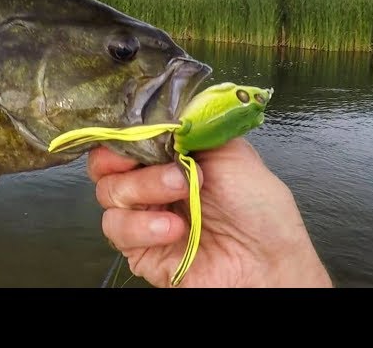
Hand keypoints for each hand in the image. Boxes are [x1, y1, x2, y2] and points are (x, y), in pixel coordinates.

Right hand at [89, 138, 332, 287]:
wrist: (267, 263)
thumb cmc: (259, 209)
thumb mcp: (231, 150)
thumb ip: (191, 126)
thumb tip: (161, 109)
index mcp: (169, 156)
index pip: (127, 136)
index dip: (124, 131)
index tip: (138, 129)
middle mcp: (151, 183)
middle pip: (104, 162)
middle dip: (123, 157)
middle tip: (161, 162)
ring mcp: (142, 215)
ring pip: (108, 192)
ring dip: (143, 188)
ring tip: (181, 191)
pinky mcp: (138, 248)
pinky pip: (116, 228)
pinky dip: (142, 225)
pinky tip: (175, 229)